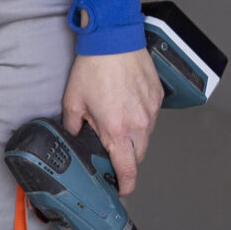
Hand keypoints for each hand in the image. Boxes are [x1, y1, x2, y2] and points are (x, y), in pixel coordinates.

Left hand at [61, 49, 162, 198]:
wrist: (114, 40)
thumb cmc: (93, 68)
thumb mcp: (73, 100)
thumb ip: (74, 124)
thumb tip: (76, 134)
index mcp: (117, 129)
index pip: (127, 168)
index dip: (126, 184)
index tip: (122, 189)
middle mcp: (139, 124)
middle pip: (138, 155)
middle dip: (127, 158)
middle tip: (112, 149)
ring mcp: (151, 111)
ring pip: (146, 136)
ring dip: (134, 136)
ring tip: (117, 119)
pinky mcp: (157, 97)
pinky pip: (151, 117)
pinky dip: (141, 117)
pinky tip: (127, 104)